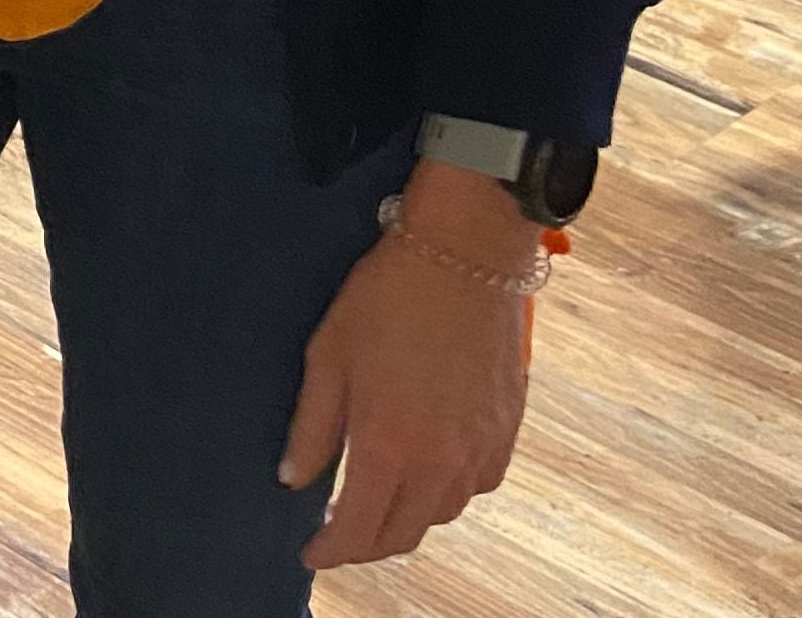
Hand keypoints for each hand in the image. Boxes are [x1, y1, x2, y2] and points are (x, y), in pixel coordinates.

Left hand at [282, 166, 532, 568]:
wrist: (467, 249)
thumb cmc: (390, 293)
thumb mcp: (331, 352)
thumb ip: (312, 425)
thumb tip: (294, 479)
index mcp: (388, 446)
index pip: (356, 530)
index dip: (330, 551)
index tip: (311, 552)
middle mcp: (439, 461)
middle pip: (402, 535)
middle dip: (366, 545)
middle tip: (342, 533)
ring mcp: (479, 448)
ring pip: (441, 514)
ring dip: (409, 517)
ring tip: (385, 497)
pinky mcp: (507, 428)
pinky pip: (478, 485)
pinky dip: (451, 490)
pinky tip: (434, 467)